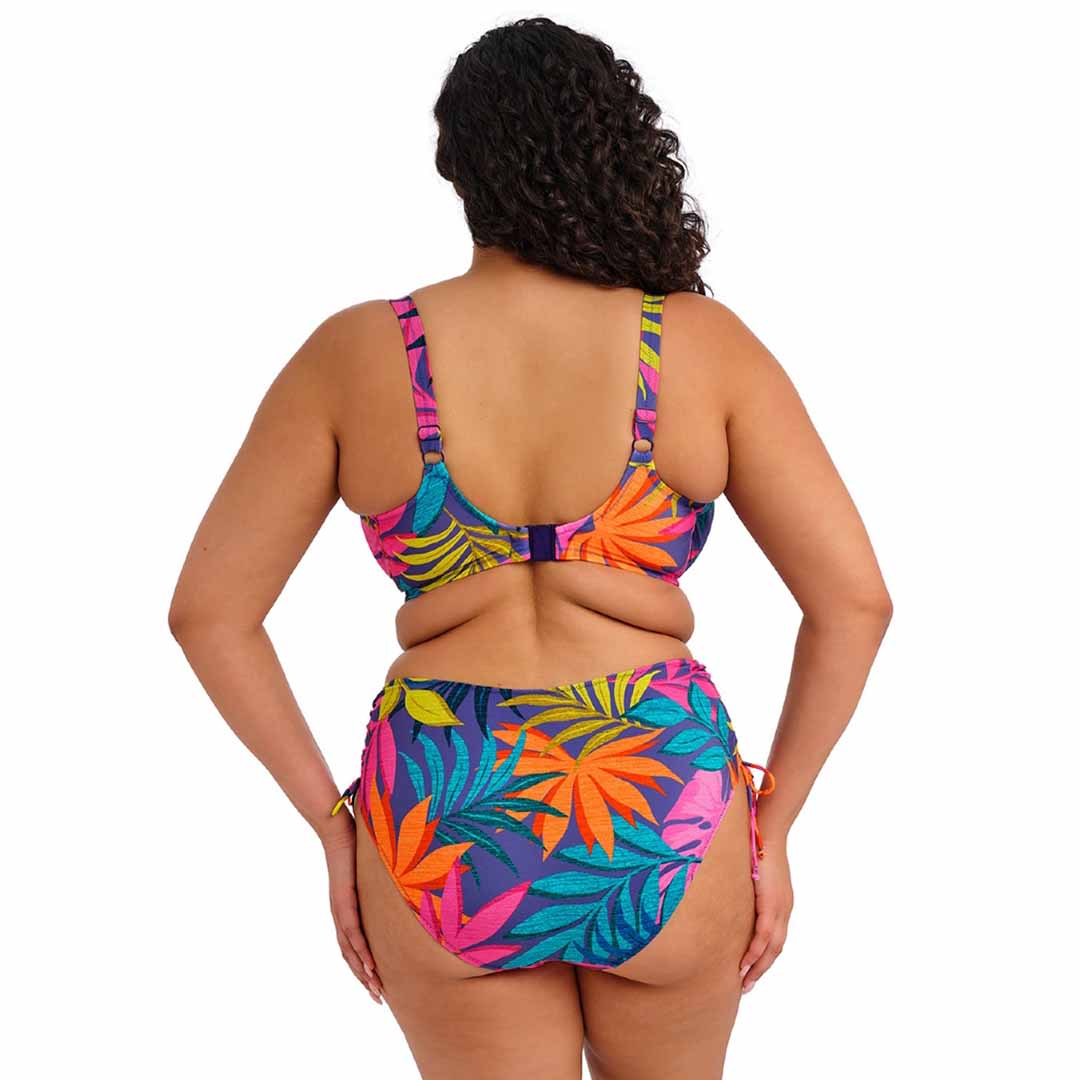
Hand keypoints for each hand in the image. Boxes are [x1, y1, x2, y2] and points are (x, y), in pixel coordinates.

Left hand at [322, 814, 383, 1003]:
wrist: (338, 832)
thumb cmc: (356, 847)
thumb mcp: (372, 872)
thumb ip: (382, 883)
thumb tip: (402, 882)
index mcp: (347, 911)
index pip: (354, 947)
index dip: (364, 967)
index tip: (377, 985)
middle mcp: (341, 915)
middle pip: (351, 957)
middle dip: (365, 979)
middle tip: (378, 999)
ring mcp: (341, 910)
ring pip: (351, 950)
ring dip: (363, 973)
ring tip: (376, 990)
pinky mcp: (344, 901)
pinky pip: (353, 932)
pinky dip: (361, 951)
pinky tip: (370, 965)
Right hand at [739, 835, 792, 992]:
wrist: (768, 830)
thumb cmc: (757, 846)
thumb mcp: (752, 873)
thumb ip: (746, 888)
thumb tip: (727, 894)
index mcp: (781, 903)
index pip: (774, 939)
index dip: (763, 957)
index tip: (749, 972)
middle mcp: (784, 909)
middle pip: (775, 949)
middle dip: (760, 970)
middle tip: (746, 987)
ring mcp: (780, 907)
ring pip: (772, 947)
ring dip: (758, 966)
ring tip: (744, 982)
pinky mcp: (772, 902)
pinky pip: (765, 934)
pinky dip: (755, 951)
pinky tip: (745, 963)